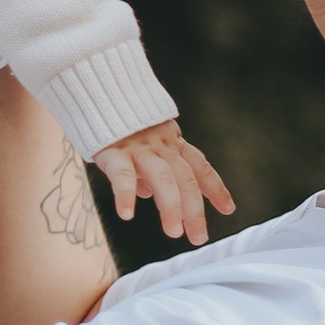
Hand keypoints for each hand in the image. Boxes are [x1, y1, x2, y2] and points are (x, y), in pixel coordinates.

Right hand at [95, 119, 235, 245]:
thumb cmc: (117, 122)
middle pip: (186, 178)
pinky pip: (123, 175)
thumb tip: (146, 193)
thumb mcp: (142, 143)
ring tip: (174, 232)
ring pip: (163, 177)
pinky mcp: (113, 150)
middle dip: (194, 210)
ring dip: (171, 206)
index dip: (215, 188)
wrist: (95, 87)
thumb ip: (148, 168)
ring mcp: (139, 147)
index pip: (200, 166)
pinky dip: (126, 195)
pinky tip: (127, 214)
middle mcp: (161, 144)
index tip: (228, 209)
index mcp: (171, 141)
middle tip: (198, 237)